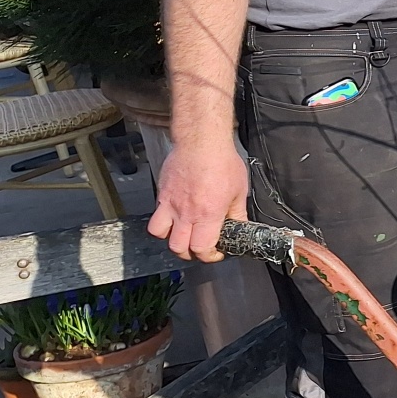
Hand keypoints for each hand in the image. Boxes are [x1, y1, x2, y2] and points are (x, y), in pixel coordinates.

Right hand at [147, 138, 248, 262]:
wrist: (201, 141)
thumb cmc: (222, 162)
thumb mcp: (239, 190)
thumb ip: (237, 213)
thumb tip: (240, 226)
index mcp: (208, 214)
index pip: (202, 248)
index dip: (209, 256)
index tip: (216, 252)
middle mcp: (186, 213)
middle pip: (178, 248)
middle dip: (189, 254)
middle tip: (199, 248)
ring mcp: (170, 204)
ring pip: (160, 235)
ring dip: (171, 240)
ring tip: (183, 236)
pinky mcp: (162, 194)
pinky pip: (156, 216)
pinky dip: (163, 223)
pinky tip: (175, 218)